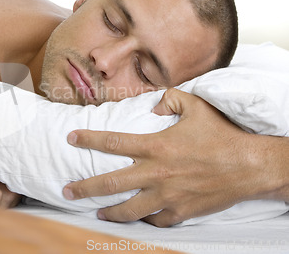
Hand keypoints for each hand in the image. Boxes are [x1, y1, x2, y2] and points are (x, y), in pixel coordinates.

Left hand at [63, 88, 263, 226]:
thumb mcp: (196, 105)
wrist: (250, 166)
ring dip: (108, 212)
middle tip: (67, 190)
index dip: (89, 139)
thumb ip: (170, 99)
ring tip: (96, 212)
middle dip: (85, 188)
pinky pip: (156, 219)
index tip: (71, 138)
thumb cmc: (222, 134)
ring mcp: (167, 195)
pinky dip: (145, 219)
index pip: (113, 141)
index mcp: (156, 146)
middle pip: (111, 183)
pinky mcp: (181, 211)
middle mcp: (156, 173)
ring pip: (129, 209)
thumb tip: (153, 105)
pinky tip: (138, 217)